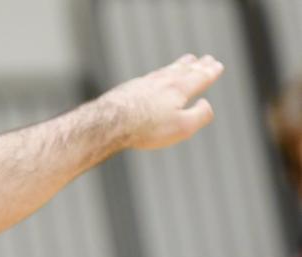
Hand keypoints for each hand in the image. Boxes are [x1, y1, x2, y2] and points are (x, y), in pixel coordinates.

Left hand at [100, 54, 223, 150]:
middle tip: (206, 59)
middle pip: (184, 70)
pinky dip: (159, 74)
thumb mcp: (182, 127)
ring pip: (166, 71)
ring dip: (179, 65)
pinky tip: (155, 77)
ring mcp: (144, 83)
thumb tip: (207, 104)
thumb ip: (200, 115)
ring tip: (186, 61)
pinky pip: (149, 78)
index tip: (217, 65)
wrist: (108, 123)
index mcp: (179, 89)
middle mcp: (162, 81)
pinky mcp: (128, 89)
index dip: (210, 72)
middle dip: (197, 65)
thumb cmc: (146, 128)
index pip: (199, 77)